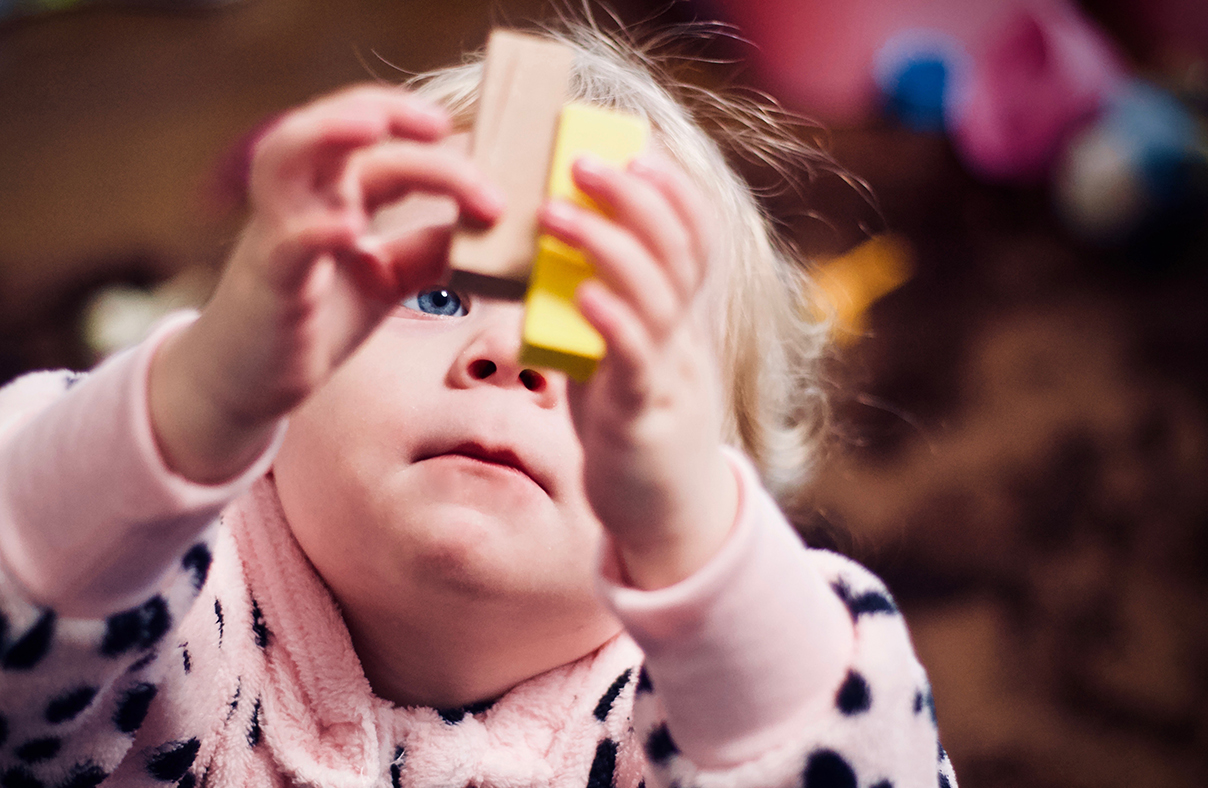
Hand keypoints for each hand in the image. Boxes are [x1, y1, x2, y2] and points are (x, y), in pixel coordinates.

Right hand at [152, 86, 502, 482]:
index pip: (377, 143)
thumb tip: (491, 228)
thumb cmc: (317, 318)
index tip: (479, 149)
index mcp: (331, 192)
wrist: (249, 381)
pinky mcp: (270, 284)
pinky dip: (315, 230)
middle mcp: (299, 200)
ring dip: (326, 132)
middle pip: (328, 125)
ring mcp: (277, 236)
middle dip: (380, 107)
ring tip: (374, 126)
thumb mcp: (387, 277)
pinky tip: (349, 227)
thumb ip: (430, 249)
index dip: (426, 139)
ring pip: (283, 158)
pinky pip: (285, 245)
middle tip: (438, 122)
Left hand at [538, 152, 738, 589]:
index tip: (636, 148)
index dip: (673, 189)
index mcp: (679, 320)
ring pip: (655, 297)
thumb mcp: (617, 357)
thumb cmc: (632, 427)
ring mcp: (669, 377)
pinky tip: (581, 293)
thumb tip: (550, 256)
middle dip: (633, 197)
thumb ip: (599, 309)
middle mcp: (683, 339)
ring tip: (557, 211)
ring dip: (606, 245)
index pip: (694, 238)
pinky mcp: (643, 418)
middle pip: (675, 252)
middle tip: (581, 160)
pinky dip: (611, 321)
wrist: (663, 517)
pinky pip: (634, 362)